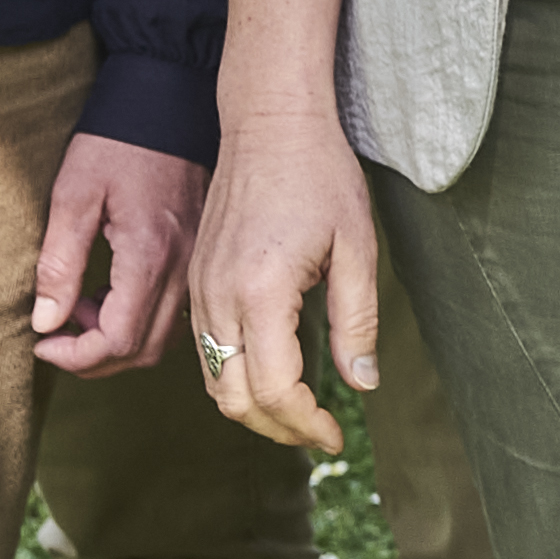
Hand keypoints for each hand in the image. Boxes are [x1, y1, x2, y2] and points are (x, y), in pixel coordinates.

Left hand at [33, 135, 204, 375]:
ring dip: (118, 339)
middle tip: (56, 332)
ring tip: (80, 306)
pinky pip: (174, 309)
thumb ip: (59, 262)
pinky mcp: (199, 252)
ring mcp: (196, 261)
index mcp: (149, 256)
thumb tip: (45, 322)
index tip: (41, 341)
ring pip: (163, 336)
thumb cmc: (118, 141)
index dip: (75, 356)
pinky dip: (139, 318)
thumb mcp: (73, 194)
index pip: (118, 340)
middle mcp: (182, 266)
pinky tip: (111, 289)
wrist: (168, 98)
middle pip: (144, 350)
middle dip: (94, 357)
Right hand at [190, 110, 389, 459]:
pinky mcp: (197, 280)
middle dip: (278, 429)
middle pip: (234, 399)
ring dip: (253, 409)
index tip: (335, 435)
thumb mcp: (356, 248)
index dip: (305, 424)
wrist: (268, 123)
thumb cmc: (320, 175)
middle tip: (319, 433)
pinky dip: (234, 379)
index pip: (273, 390)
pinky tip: (272, 375)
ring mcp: (201, 290)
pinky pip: (205, 352)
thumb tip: (362, 384)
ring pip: (213, 381)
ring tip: (300, 413)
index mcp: (260, 292)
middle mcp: (218, 298)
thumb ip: (357, 322)